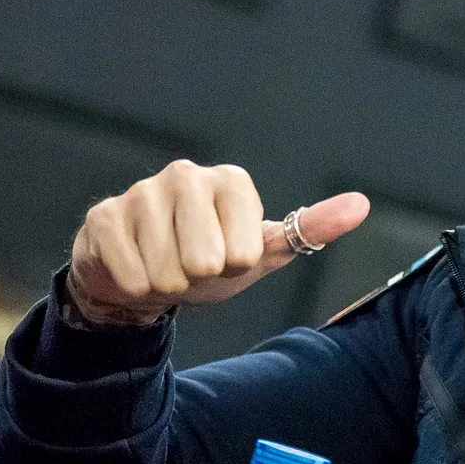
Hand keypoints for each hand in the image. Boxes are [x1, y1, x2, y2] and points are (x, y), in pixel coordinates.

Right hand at [67, 159, 369, 324]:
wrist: (142, 277)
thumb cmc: (209, 262)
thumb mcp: (262, 251)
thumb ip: (311, 228)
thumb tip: (361, 205)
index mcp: (230, 182)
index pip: (245, 250)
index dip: (236, 265)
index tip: (228, 255)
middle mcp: (185, 177)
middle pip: (204, 260)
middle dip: (200, 277)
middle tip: (193, 266)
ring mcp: (141, 194)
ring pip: (165, 270)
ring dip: (167, 283)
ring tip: (165, 268)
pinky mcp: (103, 217)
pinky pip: (129, 273)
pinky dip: (137, 286)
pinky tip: (136, 271)